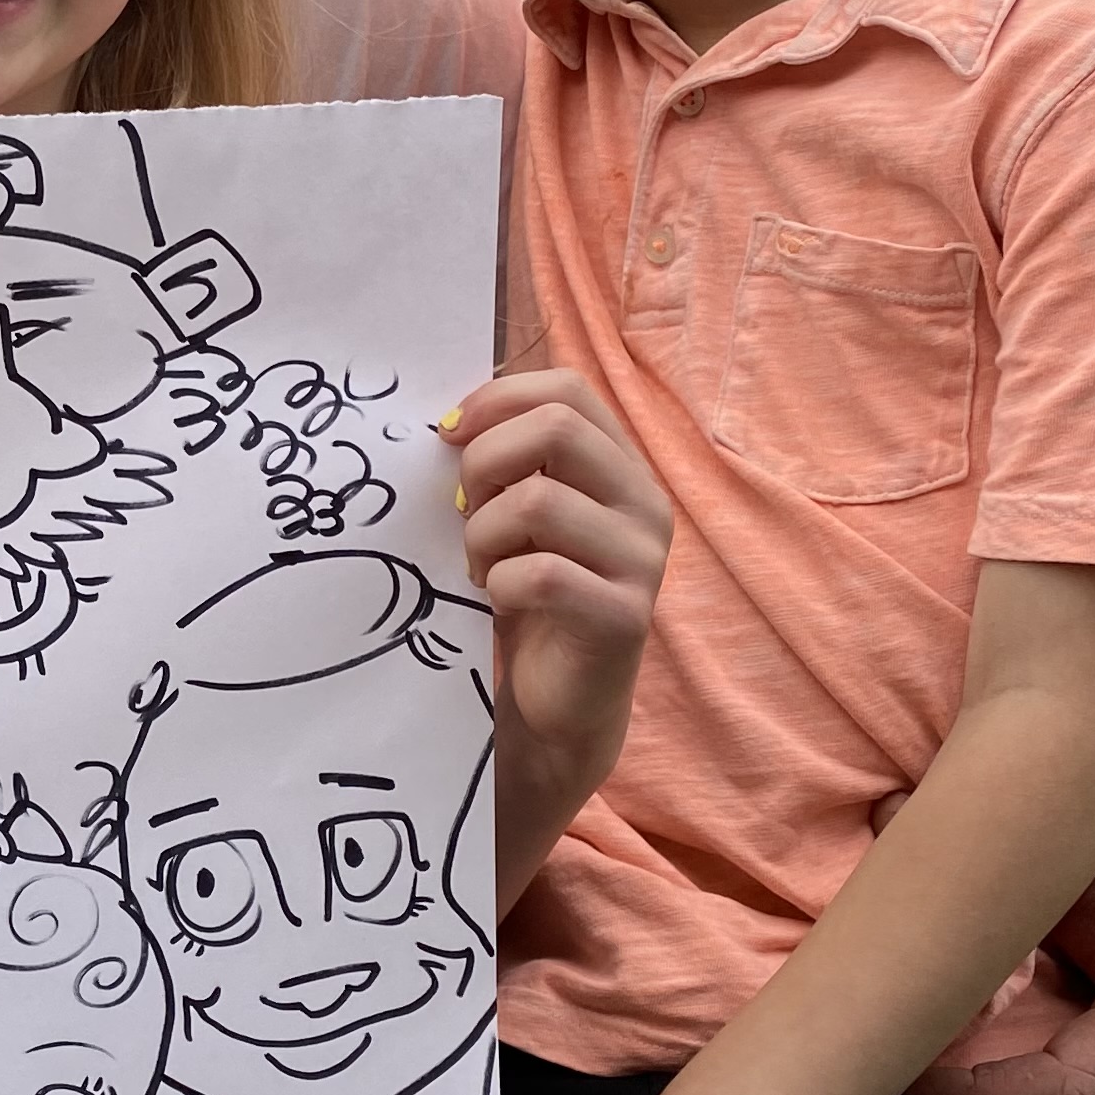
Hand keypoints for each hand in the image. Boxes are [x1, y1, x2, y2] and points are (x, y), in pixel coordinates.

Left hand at [443, 371, 669, 899]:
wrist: (562, 704)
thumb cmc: (534, 600)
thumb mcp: (522, 518)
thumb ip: (511, 465)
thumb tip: (452, 421)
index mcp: (623, 468)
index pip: (568, 390)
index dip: (497, 399)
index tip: (447, 434)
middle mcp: (646, 504)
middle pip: (557, 427)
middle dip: (484, 461)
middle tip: (461, 509)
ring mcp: (642, 560)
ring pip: (539, 499)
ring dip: (483, 531)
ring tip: (481, 565)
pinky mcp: (624, 616)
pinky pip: (537, 573)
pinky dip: (497, 581)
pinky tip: (496, 598)